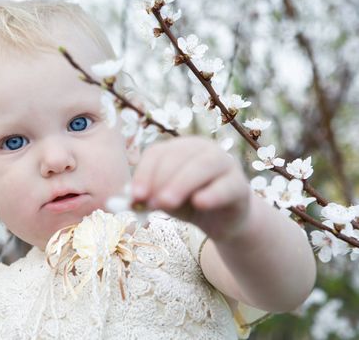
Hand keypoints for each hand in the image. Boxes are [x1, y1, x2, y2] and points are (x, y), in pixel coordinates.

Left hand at [131, 136, 250, 240]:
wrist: (223, 220)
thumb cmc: (189, 204)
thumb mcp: (166, 201)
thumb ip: (150, 198)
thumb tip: (130, 202)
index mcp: (180, 148)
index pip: (158, 153)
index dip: (144, 173)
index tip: (135, 196)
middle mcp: (202, 149)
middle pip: (179, 157)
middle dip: (161, 180)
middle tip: (151, 203)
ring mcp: (224, 163)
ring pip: (203, 166)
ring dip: (181, 184)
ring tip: (167, 203)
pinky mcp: (240, 184)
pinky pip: (226, 185)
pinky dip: (212, 193)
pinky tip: (200, 203)